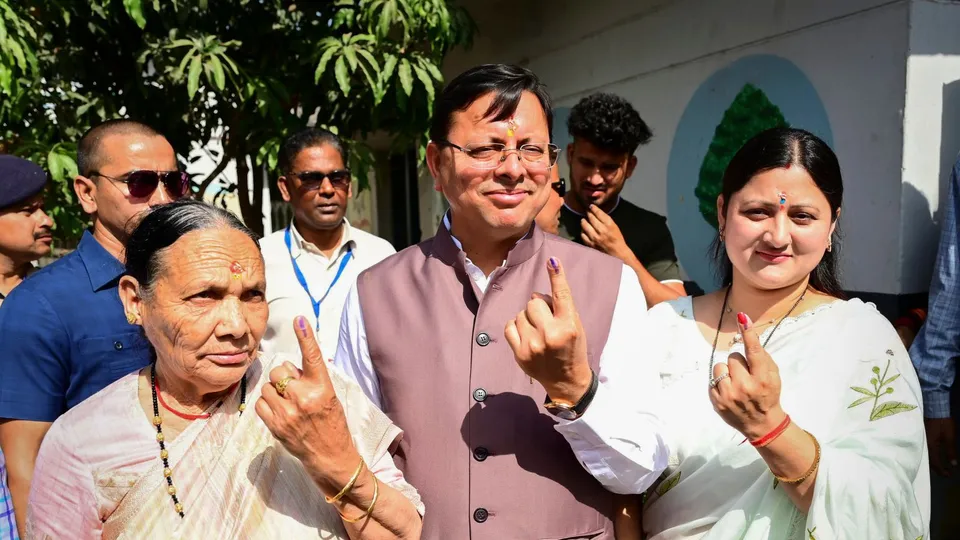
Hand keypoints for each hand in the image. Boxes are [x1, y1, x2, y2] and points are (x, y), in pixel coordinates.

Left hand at [256, 316, 360, 495]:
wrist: (330, 456)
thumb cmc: (332, 424)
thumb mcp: (329, 397)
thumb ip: (311, 381)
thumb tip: (289, 369)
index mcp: (322, 388)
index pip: (313, 357)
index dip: (306, 336)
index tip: (300, 319)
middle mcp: (304, 397)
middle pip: (279, 370)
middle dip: (284, 377)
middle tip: (295, 390)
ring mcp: (288, 412)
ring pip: (267, 386)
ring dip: (274, 392)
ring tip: (288, 404)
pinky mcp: (275, 425)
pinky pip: (260, 403)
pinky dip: (267, 405)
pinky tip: (279, 413)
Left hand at [504, 257, 591, 402]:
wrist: (566, 380)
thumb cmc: (572, 349)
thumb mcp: (576, 327)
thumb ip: (560, 309)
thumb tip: (537, 294)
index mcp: (568, 326)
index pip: (561, 295)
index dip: (557, 276)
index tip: (552, 261)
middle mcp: (550, 334)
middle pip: (534, 301)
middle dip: (539, 307)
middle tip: (546, 320)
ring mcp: (533, 345)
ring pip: (521, 313)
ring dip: (528, 318)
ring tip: (538, 331)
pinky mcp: (519, 353)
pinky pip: (510, 325)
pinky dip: (516, 326)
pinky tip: (526, 335)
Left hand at [581, 205, 630, 260]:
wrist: (617, 253)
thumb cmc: (617, 239)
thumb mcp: (614, 226)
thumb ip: (606, 220)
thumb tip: (596, 212)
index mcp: (609, 225)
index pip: (599, 213)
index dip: (594, 208)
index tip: (591, 206)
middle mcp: (601, 230)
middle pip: (591, 218)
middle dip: (588, 213)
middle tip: (587, 212)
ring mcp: (595, 238)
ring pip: (585, 225)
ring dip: (584, 221)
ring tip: (583, 220)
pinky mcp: (591, 244)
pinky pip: (583, 235)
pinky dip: (583, 231)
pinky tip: (584, 230)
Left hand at [709, 313, 786, 439]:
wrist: (761, 424)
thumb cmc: (768, 394)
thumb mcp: (773, 376)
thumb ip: (761, 356)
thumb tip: (748, 333)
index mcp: (762, 379)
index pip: (754, 352)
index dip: (748, 334)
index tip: (742, 317)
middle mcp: (745, 387)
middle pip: (733, 357)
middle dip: (738, 363)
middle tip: (746, 375)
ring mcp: (729, 396)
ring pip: (720, 366)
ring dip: (726, 372)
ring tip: (735, 383)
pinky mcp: (717, 402)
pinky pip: (712, 379)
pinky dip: (720, 383)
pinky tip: (730, 392)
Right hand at [926, 416, 957, 476]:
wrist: (933, 409)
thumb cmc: (942, 423)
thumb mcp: (949, 437)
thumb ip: (951, 451)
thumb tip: (953, 464)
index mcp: (931, 446)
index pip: (935, 463)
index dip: (942, 470)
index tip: (948, 475)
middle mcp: (924, 445)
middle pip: (929, 461)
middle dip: (937, 468)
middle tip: (945, 473)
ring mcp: (921, 441)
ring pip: (926, 456)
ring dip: (933, 462)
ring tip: (940, 467)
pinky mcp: (921, 437)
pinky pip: (924, 450)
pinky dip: (929, 456)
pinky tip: (933, 456)